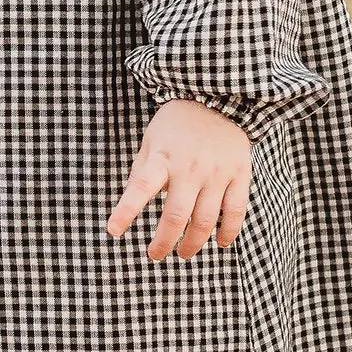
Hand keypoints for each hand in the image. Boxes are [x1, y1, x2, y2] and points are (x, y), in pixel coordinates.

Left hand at [107, 101, 251, 261]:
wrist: (218, 96)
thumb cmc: (176, 124)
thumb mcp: (151, 141)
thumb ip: (142, 171)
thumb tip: (131, 202)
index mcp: (163, 158)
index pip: (140, 188)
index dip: (125, 211)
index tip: (113, 231)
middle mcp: (190, 167)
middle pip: (176, 216)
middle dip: (164, 242)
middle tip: (155, 254)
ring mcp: (217, 172)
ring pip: (205, 220)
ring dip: (193, 244)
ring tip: (183, 252)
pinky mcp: (239, 174)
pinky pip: (235, 211)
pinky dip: (228, 232)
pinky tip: (220, 242)